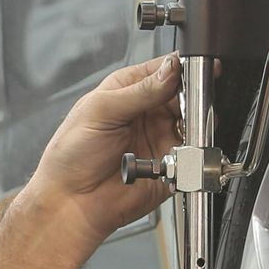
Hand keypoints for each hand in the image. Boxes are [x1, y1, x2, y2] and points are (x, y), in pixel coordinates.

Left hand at [26, 54, 185, 248]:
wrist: (72, 202)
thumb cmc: (71, 155)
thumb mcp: (101, 111)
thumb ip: (140, 91)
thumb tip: (171, 70)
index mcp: (127, 89)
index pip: (164, 68)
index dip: (182, 67)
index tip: (196, 69)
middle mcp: (146, 111)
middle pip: (185, 93)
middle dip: (193, 96)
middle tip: (189, 104)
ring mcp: (159, 136)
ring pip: (194, 122)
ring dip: (194, 124)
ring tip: (182, 129)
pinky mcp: (170, 163)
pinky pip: (194, 153)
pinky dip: (193, 151)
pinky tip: (178, 152)